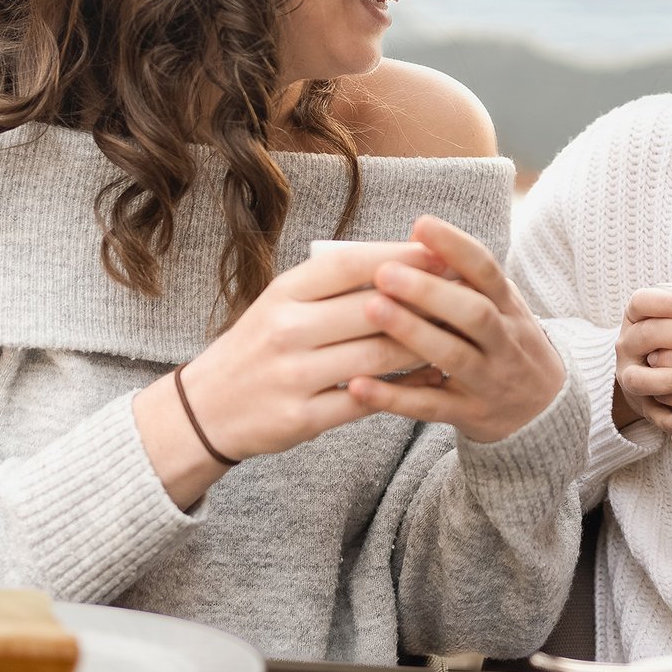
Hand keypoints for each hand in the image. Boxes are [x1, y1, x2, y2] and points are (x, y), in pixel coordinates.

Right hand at [133, 240, 449, 506]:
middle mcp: (286, 330)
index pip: (351, 264)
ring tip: (457, 334)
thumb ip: (334, 283)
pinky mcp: (302, 418)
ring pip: (377, 356)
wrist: (205, 409)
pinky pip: (368, 400)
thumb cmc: (260, 344)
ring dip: (423, 345)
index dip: (402, 257)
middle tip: (465, 295)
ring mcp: (293, 376)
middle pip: (372, 310)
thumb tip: (407, 258)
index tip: (443, 254)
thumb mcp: (283, 302)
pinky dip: (406, 387)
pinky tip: (431, 375)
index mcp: (284, 292)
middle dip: (425, 302)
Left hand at [345, 215, 566, 442]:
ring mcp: (489, 380)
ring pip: (453, 356)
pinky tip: (359, 385)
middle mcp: (505, 342)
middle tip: (385, 272)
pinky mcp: (469, 415)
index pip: (487, 270)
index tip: (421, 224)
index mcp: (509, 307)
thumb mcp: (502, 307)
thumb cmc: (506, 343)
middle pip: (474, 313)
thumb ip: (466, 279)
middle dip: (430, 291)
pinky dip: (394, 397)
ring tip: (373, 309)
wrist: (546, 411)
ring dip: (412, 333)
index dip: (456, 246)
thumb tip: (412, 238)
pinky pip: (430, 406)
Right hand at [614, 285, 671, 431]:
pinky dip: (666, 420)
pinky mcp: (640, 406)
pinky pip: (650, 415)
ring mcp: (630, 377)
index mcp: (636, 318)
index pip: (641, 302)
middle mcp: (627, 345)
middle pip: (646, 336)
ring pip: (641, 378)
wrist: (647, 376)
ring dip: (670, 378)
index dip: (666, 303)